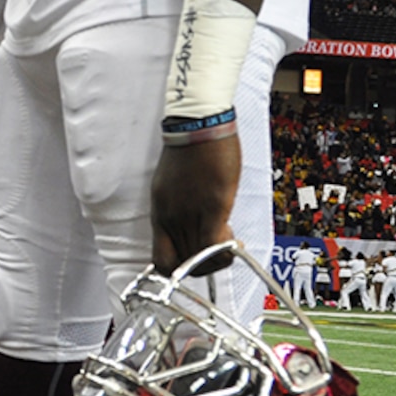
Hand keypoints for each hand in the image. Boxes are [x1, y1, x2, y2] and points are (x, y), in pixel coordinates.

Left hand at [151, 136, 239, 274]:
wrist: (197, 126)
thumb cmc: (187, 152)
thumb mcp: (169, 187)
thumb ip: (176, 210)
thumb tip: (189, 225)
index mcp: (159, 215)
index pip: (160, 261)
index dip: (180, 269)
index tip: (197, 259)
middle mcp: (171, 219)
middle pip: (182, 266)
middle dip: (204, 266)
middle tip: (218, 249)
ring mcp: (190, 214)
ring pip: (200, 260)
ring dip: (218, 258)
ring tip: (228, 237)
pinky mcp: (213, 206)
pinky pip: (215, 244)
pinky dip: (227, 251)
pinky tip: (236, 239)